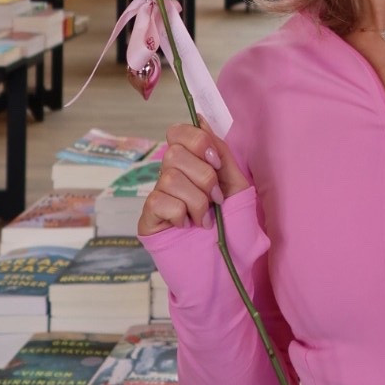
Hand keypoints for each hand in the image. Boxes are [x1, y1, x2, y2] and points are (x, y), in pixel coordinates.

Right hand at [138, 118, 250, 235]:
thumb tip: (201, 118)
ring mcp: (158, 196)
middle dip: (203, 178)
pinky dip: (180, 214)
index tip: (216, 162)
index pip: (178, 132)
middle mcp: (171, 175)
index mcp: (192, 164)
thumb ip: (220, 153)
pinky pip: (160, 201)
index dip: (198, 142)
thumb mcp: (236, 184)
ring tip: (205, 219)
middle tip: (215, 199)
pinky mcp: (148, 218)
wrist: (227, 265)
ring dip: (197, 202)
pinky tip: (187, 226)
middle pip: (173, 154)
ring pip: (169, 179)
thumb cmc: (233, 227)